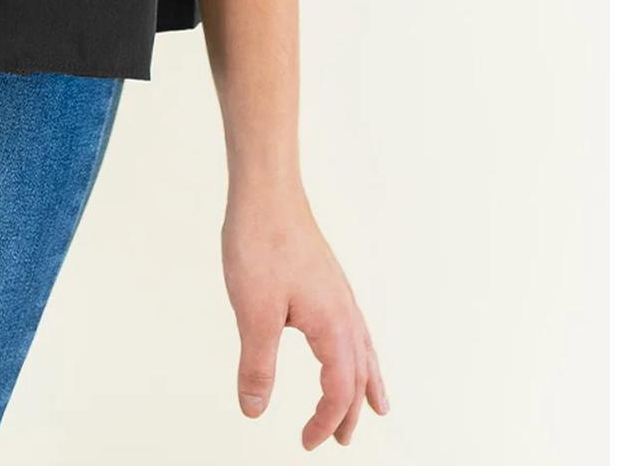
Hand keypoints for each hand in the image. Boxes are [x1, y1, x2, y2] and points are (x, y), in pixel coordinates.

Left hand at [222, 180, 388, 447]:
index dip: (324, 422)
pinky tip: (347, 347)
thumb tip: (254, 410)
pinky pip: (354, 328)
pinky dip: (359, 353)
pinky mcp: (327, 281)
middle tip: (340, 442)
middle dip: (349, 412)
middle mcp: (345, 313)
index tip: (307, 444)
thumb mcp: (254, 313)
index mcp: (333, 327)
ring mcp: (339, 294)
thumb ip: (257, 365)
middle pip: (357, 376)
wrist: (267, 191)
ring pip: (362, 351)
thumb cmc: (261, 243)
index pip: (338, 391)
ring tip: (376, 407)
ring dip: (364, 384)